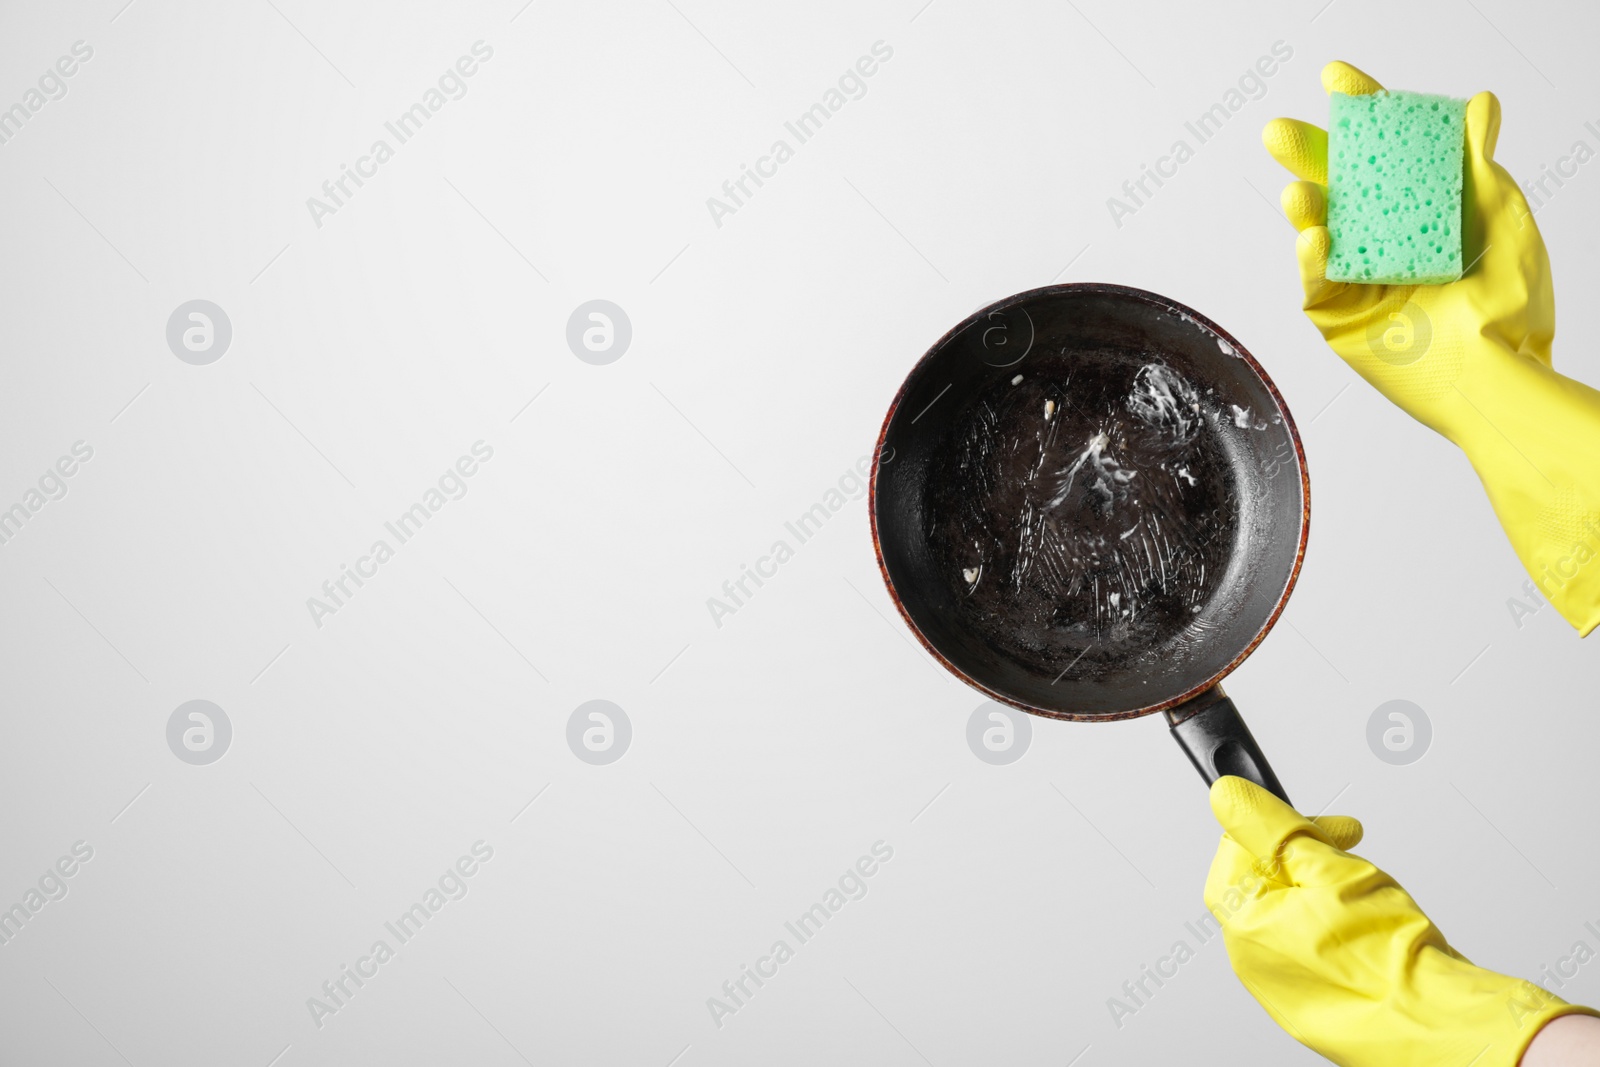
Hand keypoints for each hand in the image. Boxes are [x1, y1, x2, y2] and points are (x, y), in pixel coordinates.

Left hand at [1206, 775, 1596, 1066]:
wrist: (1440, 1027)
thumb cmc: (1389, 961)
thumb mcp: (1327, 868)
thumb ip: (1271, 828)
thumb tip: (1228, 795)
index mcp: (1244, 928)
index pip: (1234, 853)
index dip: (1276, 827)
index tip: (1316, 824)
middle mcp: (1255, 962)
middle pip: (1265, 882)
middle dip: (1306, 856)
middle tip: (1346, 849)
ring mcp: (1286, 986)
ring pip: (1295, 912)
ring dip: (1328, 888)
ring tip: (1369, 893)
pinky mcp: (1318, 999)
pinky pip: (1317, 945)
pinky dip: (1341, 924)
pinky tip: (1374, 924)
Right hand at [1264, 61, 1599, 635]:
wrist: (1498, 374)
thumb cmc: (1512, 308)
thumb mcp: (1503, 220)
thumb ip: (1479, 165)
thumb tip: (1479, 105)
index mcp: (1423, 209)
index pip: (1385, 151)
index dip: (1361, 113)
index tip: (1338, 81)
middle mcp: (1386, 239)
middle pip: (1337, 185)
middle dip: (1306, 156)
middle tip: (1281, 131)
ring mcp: (1360, 278)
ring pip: (1318, 231)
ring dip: (1304, 207)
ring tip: (1298, 191)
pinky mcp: (1342, 319)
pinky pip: (1317, 283)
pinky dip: (1312, 260)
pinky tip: (1315, 239)